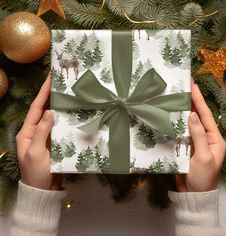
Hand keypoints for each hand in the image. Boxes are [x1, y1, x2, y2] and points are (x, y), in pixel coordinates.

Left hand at [16, 74, 60, 189]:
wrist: (43, 189)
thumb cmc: (36, 173)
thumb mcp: (35, 153)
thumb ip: (40, 132)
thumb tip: (49, 112)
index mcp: (27, 132)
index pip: (36, 109)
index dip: (43, 93)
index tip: (50, 79)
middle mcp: (36, 131)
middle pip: (44, 109)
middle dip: (51, 95)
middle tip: (61, 82)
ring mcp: (46, 136)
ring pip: (53, 117)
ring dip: (59, 105)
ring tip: (68, 93)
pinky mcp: (55, 141)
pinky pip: (60, 126)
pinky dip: (65, 118)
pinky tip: (72, 112)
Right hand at [176, 81, 225, 191]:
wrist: (193, 194)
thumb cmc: (203, 178)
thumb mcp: (204, 156)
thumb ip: (198, 135)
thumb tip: (192, 115)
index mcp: (214, 139)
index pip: (206, 115)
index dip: (198, 100)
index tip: (192, 86)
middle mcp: (205, 137)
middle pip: (197, 116)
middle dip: (191, 101)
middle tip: (183, 87)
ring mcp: (194, 141)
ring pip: (187, 122)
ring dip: (181, 110)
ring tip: (175, 97)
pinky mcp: (184, 146)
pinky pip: (180, 132)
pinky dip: (175, 123)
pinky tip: (170, 115)